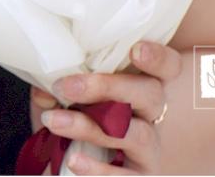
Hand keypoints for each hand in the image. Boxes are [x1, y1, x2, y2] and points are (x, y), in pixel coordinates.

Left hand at [30, 41, 181, 174]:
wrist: (65, 165)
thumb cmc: (72, 121)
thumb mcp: (63, 99)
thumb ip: (56, 87)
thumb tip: (46, 83)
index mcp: (140, 84)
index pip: (167, 67)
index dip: (158, 58)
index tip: (136, 50)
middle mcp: (153, 115)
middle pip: (151, 94)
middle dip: (109, 87)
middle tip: (69, 86)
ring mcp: (150, 149)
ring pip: (135, 133)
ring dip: (90, 126)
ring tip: (54, 121)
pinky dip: (98, 170)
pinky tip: (74, 160)